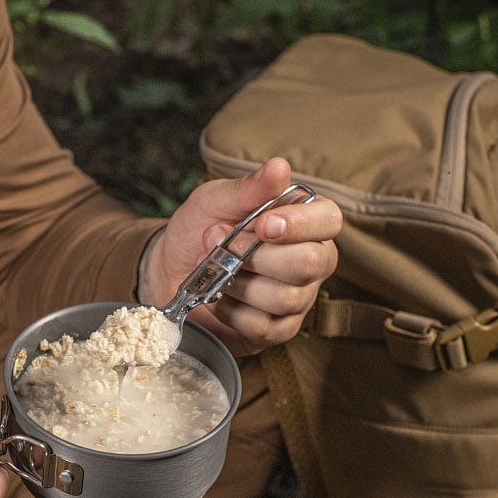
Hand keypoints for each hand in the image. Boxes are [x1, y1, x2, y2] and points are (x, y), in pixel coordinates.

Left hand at [141, 157, 341, 355]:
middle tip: (222, 244)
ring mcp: (298, 299)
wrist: (169, 270)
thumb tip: (280, 167)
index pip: (328, 220)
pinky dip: (231, 311)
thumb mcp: (215, 201)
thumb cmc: (198, 231)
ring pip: (284, 297)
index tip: (263, 224)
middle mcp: (311, 260)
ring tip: (214, 269)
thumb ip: (248, 189)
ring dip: (238, 282)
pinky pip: (263, 326)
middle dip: (257, 256)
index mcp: (305, 222)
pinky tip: (217, 297)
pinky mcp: (277, 330)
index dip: (299, 224)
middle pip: (309, 263)